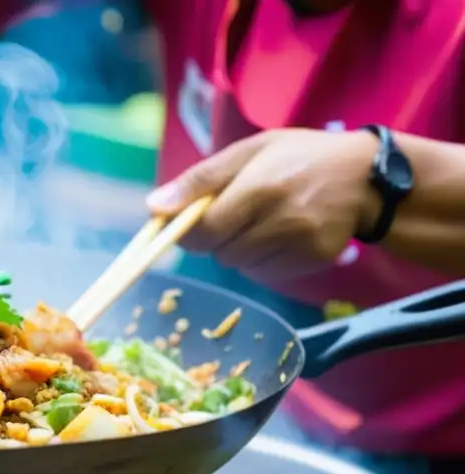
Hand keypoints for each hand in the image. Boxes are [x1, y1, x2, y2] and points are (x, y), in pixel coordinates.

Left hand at [146, 129, 381, 280]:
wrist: (367, 177)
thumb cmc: (300, 158)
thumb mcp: (249, 152)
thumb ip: (200, 180)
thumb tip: (154, 207)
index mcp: (259, 188)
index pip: (204, 230)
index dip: (187, 232)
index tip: (187, 223)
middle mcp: (281, 221)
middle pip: (220, 253)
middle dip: (216, 238)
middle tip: (235, 214)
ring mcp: (300, 245)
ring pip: (240, 266)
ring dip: (238, 250)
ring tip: (262, 222)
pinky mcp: (313, 262)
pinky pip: (265, 273)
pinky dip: (261, 260)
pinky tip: (279, 236)